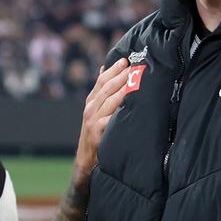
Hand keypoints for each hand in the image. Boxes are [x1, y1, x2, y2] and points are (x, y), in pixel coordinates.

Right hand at [74, 58, 130, 174]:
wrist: (86, 161)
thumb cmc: (96, 132)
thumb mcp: (96, 111)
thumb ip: (102, 91)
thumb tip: (105, 67)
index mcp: (91, 101)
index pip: (102, 80)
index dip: (114, 69)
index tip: (126, 60)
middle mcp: (90, 108)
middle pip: (107, 87)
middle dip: (121, 76)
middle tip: (134, 66)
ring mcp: (93, 120)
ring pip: (110, 100)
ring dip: (123, 89)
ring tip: (134, 80)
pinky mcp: (97, 132)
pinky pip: (110, 119)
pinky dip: (119, 111)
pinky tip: (130, 104)